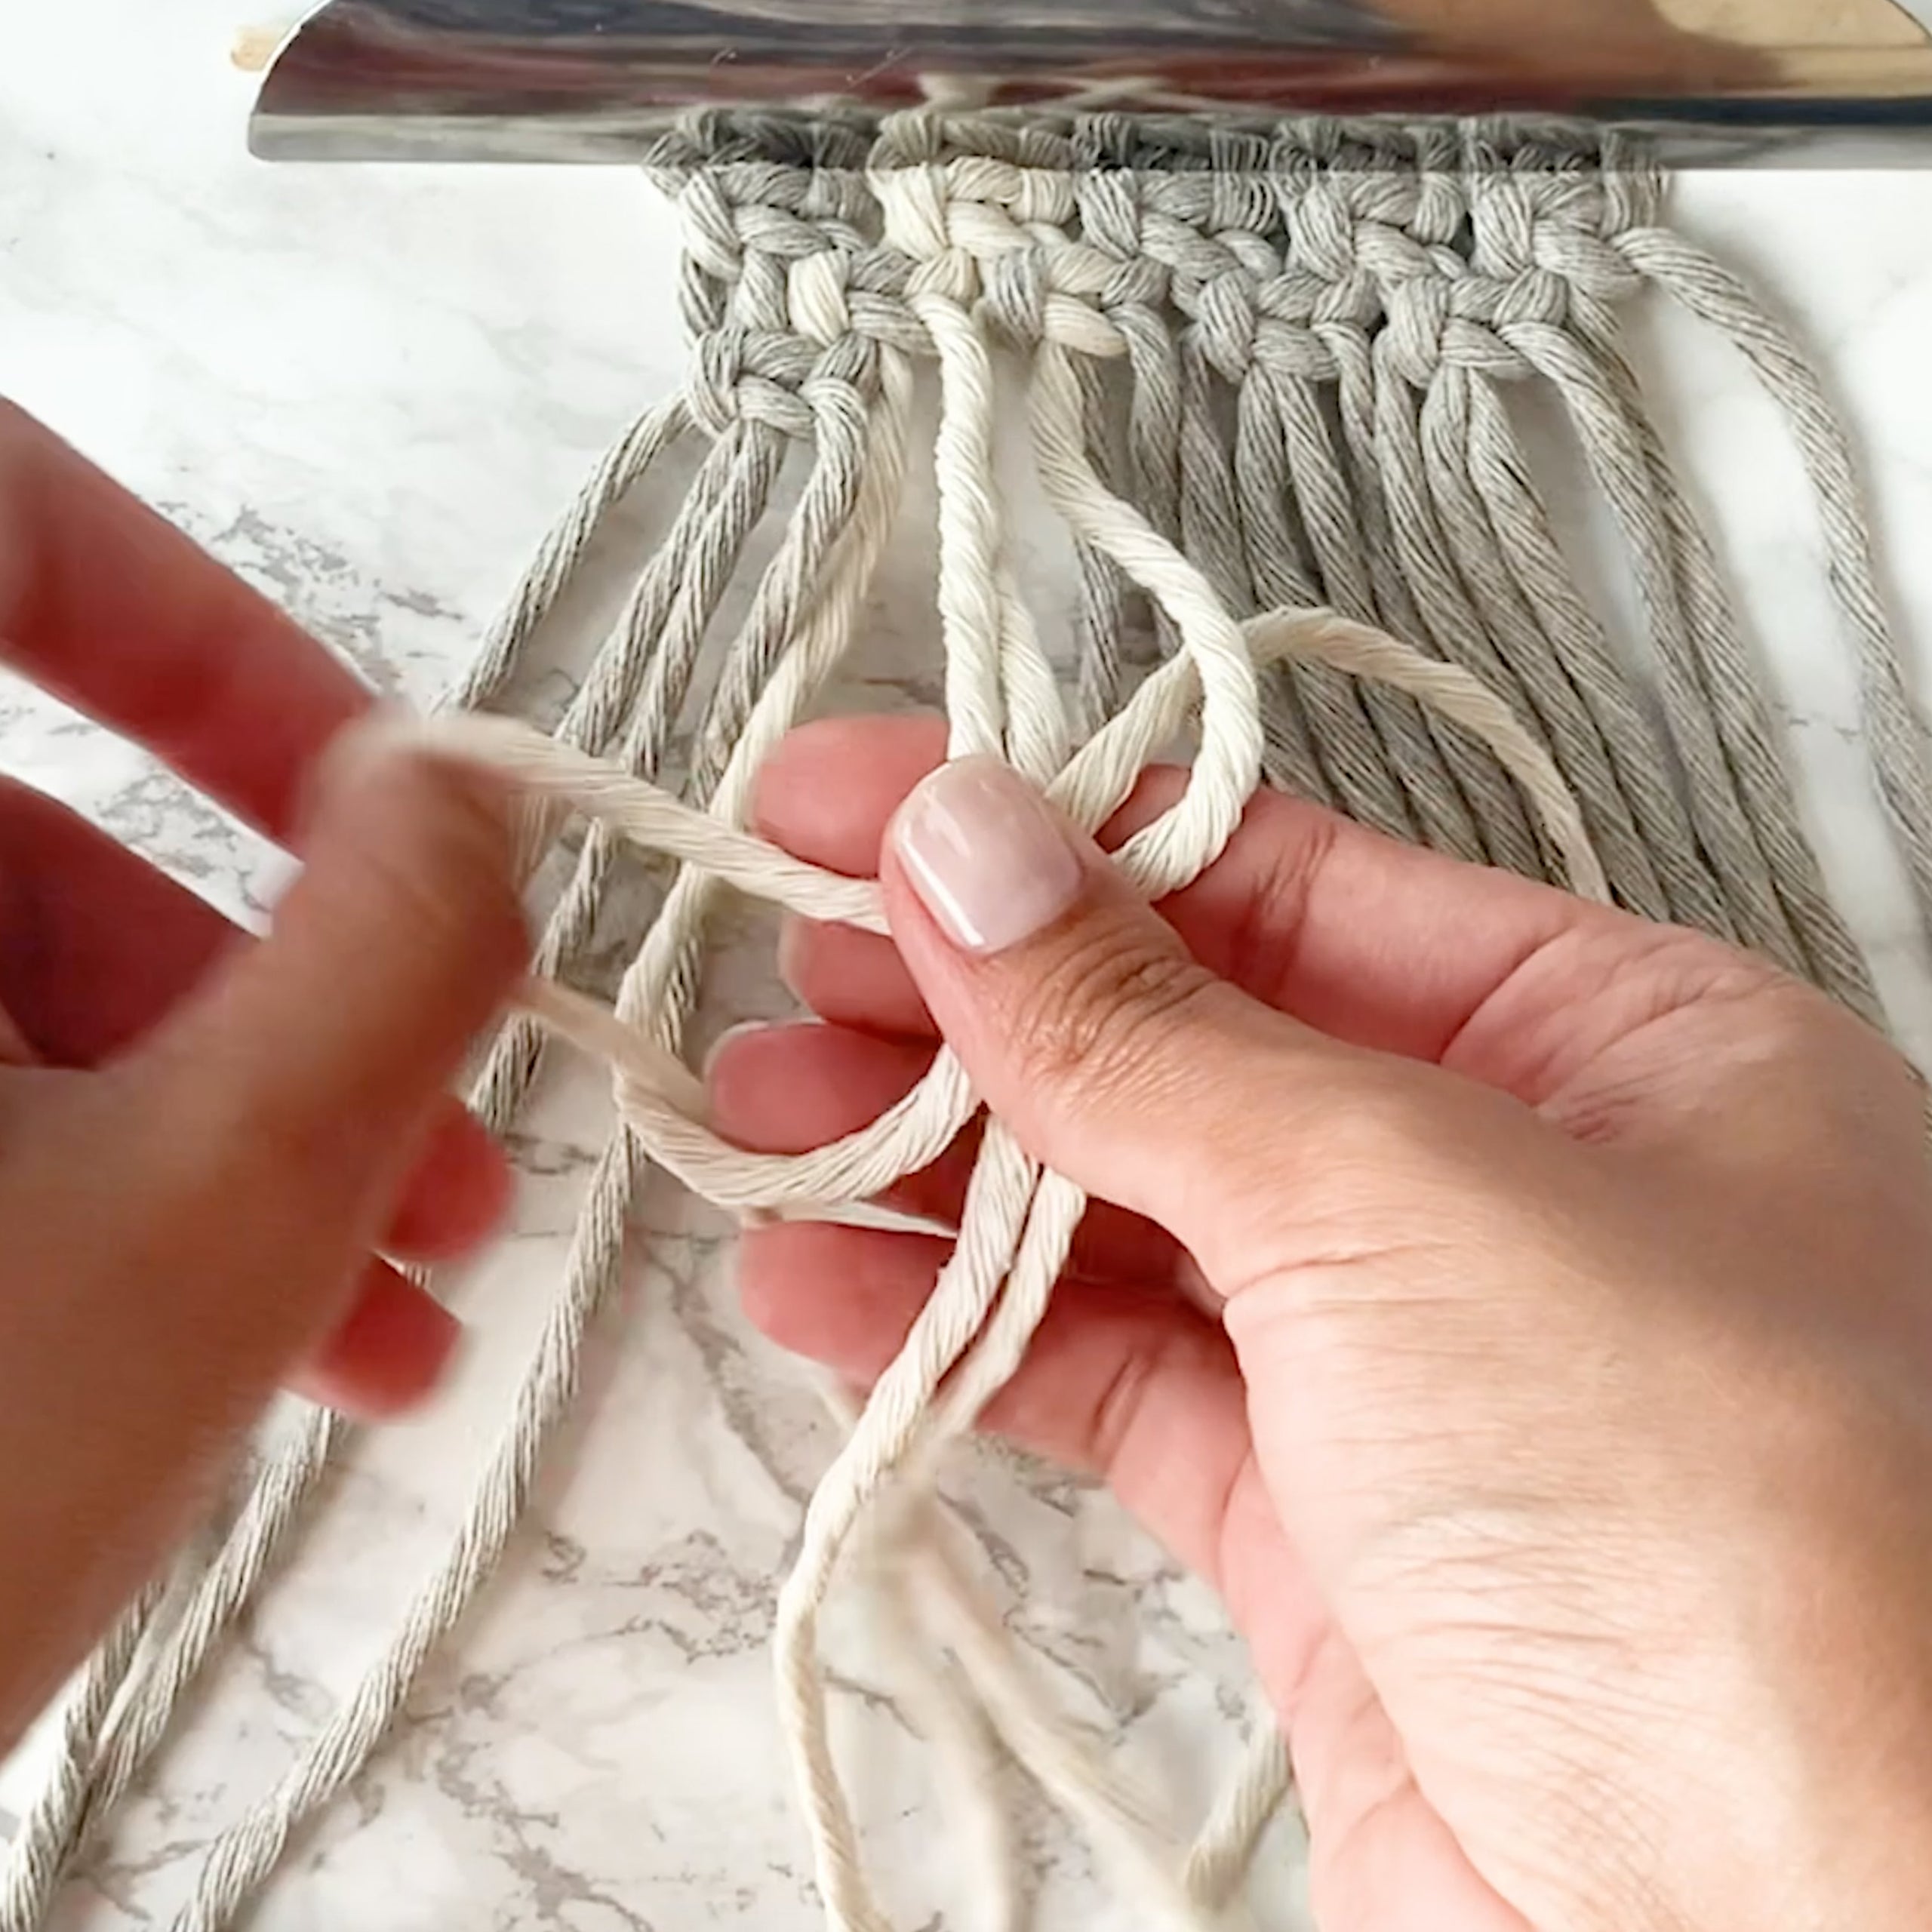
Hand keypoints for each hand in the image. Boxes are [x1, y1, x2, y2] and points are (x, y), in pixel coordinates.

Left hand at [0, 406, 524, 1747]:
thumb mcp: (221, 1213)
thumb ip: (394, 958)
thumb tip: (462, 800)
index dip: (199, 630)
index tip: (378, 801)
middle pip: (14, 823)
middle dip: (274, 991)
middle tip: (442, 1138)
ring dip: (216, 1132)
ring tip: (390, 1316)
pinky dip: (87, 1199)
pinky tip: (244, 1349)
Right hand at [709, 715, 1931, 1931]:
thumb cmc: (1732, 1547)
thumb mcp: (1405, 1195)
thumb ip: (1155, 1030)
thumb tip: (969, 845)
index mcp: (1616, 1043)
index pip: (1282, 875)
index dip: (1051, 829)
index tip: (861, 800)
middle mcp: (1525, 1192)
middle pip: (1189, 1038)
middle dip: (970, 997)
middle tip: (785, 955)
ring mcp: (1415, 1370)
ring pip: (1130, 1216)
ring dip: (934, 1164)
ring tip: (760, 1117)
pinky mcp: (1324, 1540)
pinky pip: (1112, 1385)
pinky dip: (961, 1331)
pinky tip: (826, 1286)